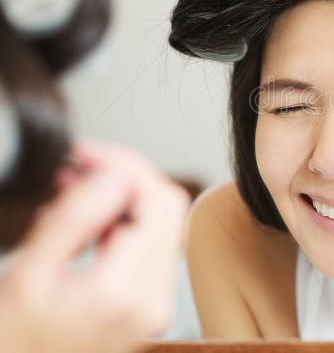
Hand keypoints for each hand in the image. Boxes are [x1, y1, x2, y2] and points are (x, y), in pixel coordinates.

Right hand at [0, 139, 189, 352]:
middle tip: (80, 162)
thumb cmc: (10, 342)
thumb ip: (73, 220)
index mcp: (129, 294)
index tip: (86, 152)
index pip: (157, 203)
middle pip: (166, 209)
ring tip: (72, 182)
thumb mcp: (29, 275)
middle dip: (126, 176)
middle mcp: (153, 301)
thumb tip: (112, 175)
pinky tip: (80, 213)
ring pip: (159, 223)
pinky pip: (146, 245)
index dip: (125, 166)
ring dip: (121, 195)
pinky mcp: (144, 304)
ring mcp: (153, 304)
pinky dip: (119, 220)